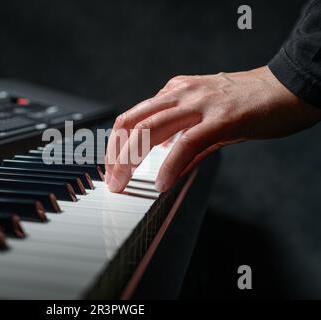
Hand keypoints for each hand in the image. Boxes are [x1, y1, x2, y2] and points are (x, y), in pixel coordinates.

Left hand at [105, 66, 320, 192]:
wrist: (287, 89)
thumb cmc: (248, 104)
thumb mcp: (205, 118)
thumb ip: (183, 138)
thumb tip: (166, 163)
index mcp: (174, 91)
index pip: (132, 117)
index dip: (116, 145)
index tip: (112, 167)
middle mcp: (181, 93)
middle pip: (132, 122)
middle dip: (115, 155)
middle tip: (112, 181)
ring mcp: (200, 104)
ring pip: (150, 129)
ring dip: (130, 160)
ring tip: (123, 183)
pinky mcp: (222, 118)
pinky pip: (187, 143)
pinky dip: (170, 166)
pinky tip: (163, 183)